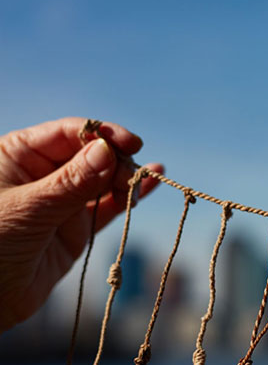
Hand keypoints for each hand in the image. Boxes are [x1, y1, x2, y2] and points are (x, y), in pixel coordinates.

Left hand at [0, 118, 161, 331]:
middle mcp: (42, 174)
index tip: (129, 144)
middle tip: (133, 176)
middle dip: (117, 160)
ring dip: (126, 178)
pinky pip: (107, 208)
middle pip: (91, 155)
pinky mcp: (76, 230)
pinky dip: (128, 197)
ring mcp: (61, 202)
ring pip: (103, 181)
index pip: (68, 133)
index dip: (101, 135)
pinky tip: (152, 182)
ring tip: (143, 182)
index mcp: (18, 155)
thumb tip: (108, 151)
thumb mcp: (27, 209)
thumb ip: (71, 182)